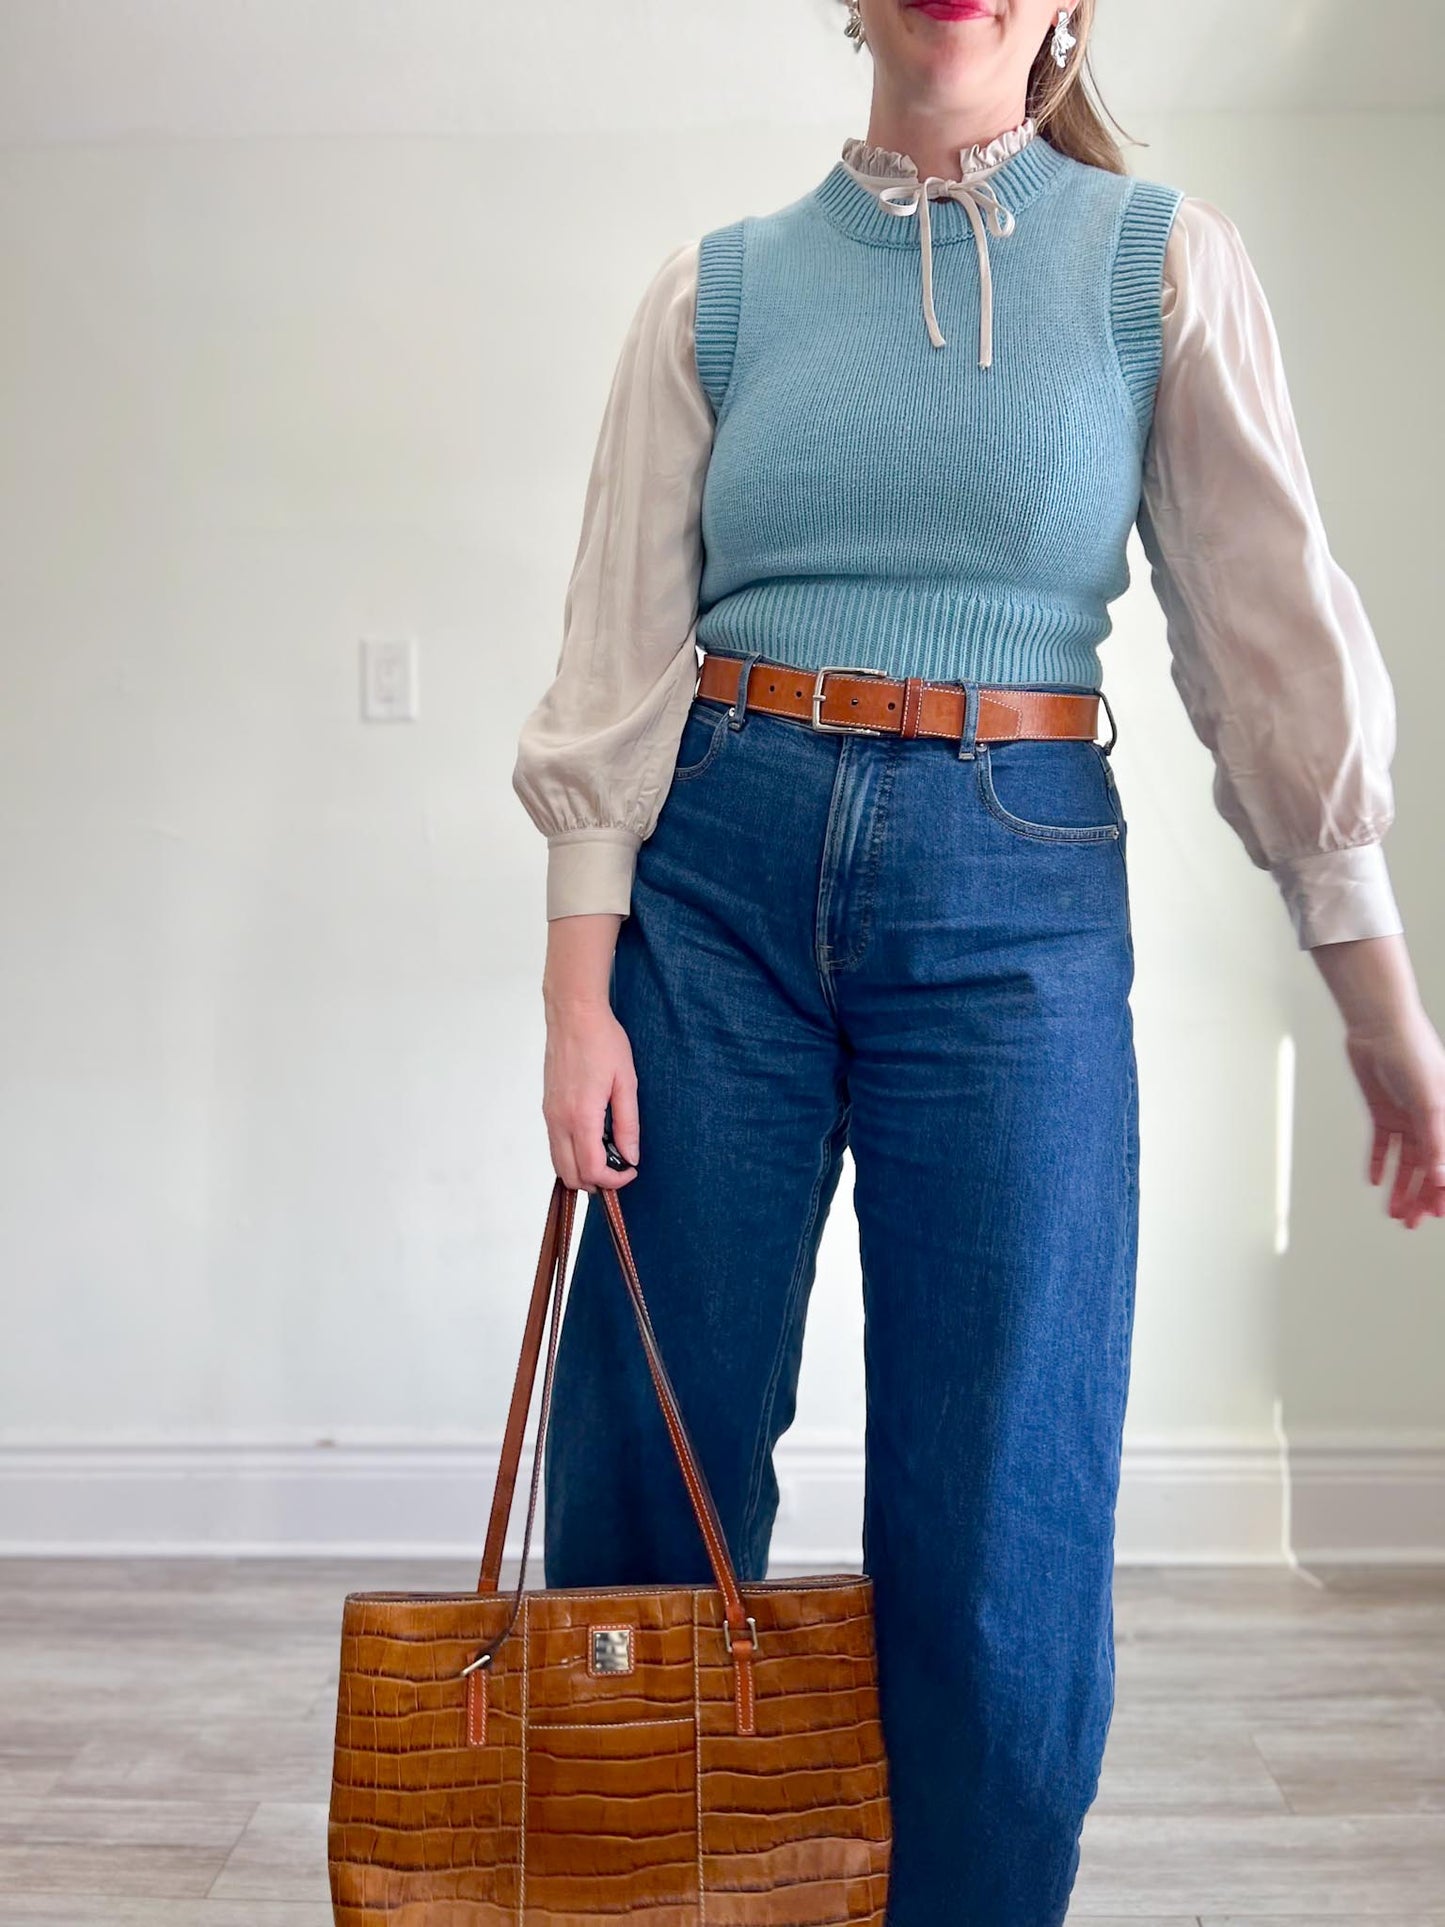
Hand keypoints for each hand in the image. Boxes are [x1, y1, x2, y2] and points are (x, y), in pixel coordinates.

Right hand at [540, 912, 639, 1193]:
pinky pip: (555, 1144)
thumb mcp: (626, 1083)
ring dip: (582, 1169)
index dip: (614, 1180)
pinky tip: (594, 1138)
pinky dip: (572, 1154)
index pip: (592, 1169)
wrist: (573, 1014)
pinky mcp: (547, 1107)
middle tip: (620, 1168)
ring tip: (609, 1155)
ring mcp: (549, 1114)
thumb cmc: (603, 1043)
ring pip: (558, 1162)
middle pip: (569, 1175)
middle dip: (596, 1182)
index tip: (632, 1170)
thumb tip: (631, 1157)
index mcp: (581, 1116)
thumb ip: (627, 1124)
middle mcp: (559, 1120)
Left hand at [1308, 932, 1443, 1226]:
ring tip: (1393, 1213)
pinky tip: (1375, 1182)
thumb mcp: (1430, 1103)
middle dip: (1420, 1197)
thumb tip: (1442, 1178)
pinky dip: (1380, 1163)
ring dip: (1399, 1187)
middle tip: (1410, 1224)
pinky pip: (1383, 1144)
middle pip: (1427, 1169)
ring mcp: (1406, 1117)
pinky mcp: (1382, 1111)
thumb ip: (1438, 1142)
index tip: (1436, 1215)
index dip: (1442, 1191)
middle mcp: (1430, 1121)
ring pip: (1405, 1162)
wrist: (1380, 1028)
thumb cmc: (1414, 1056)